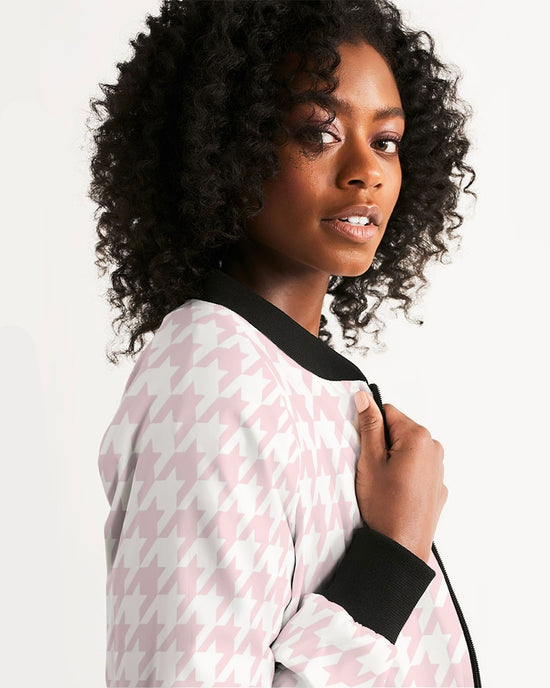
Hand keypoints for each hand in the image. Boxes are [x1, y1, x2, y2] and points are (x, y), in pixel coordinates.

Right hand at [353, 390, 447, 563]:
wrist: (400, 547)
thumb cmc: (385, 506)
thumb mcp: (370, 461)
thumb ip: (369, 425)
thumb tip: (365, 399)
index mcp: (418, 437)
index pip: (388, 412)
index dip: (372, 429)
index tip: (367, 450)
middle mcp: (434, 449)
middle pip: (400, 431)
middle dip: (384, 444)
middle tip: (374, 470)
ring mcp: (439, 469)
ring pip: (408, 450)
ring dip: (395, 460)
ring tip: (385, 484)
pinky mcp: (438, 486)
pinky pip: (417, 469)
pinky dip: (405, 475)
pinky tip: (396, 493)